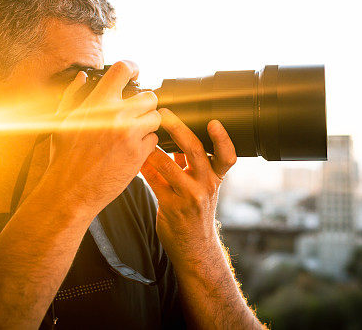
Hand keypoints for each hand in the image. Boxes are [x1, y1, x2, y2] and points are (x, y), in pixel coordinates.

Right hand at [43, 60, 160, 213]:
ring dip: (148, 125)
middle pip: (150, 96)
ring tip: (134, 134)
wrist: (70, 190)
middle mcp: (116, 114)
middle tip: (137, 114)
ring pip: (156, 118)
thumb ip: (72, 94)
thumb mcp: (63, 120)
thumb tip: (81, 76)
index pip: (123, 69)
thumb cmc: (63, 156)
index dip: (133, 67)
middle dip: (146, 104)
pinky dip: (146, 145)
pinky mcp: (138, 153)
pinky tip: (131, 150)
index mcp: (97, 102)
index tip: (136, 73)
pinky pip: (154, 140)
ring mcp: (129, 134)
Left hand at [139, 108, 236, 271]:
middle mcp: (206, 185)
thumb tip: (177, 134)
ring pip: (170, 166)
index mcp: (216, 177)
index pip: (226, 156)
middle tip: (164, 113)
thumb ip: (192, 163)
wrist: (194, 248)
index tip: (214, 122)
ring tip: (141, 133)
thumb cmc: (196, 211)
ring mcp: (190, 197)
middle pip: (195, 151)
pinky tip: (135, 158)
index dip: (222, 139)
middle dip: (178, 129)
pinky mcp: (172, 207)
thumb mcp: (203, 186)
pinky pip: (155, 182)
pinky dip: (144, 167)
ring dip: (153, 148)